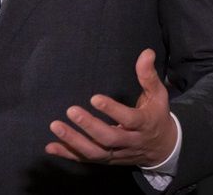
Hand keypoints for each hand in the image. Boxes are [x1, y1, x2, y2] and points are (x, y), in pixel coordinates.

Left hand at [45, 48, 177, 166]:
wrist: (162, 148)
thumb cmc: (156, 115)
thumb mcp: (158, 95)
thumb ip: (149, 75)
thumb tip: (146, 52)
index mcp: (143, 124)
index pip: (129, 119)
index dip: (112, 110)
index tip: (94, 98)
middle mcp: (129, 142)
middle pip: (108, 138)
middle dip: (89, 126)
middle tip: (71, 111)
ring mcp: (116, 153)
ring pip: (95, 152)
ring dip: (74, 141)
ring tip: (56, 126)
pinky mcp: (106, 160)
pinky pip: (86, 159)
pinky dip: (68, 154)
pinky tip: (51, 147)